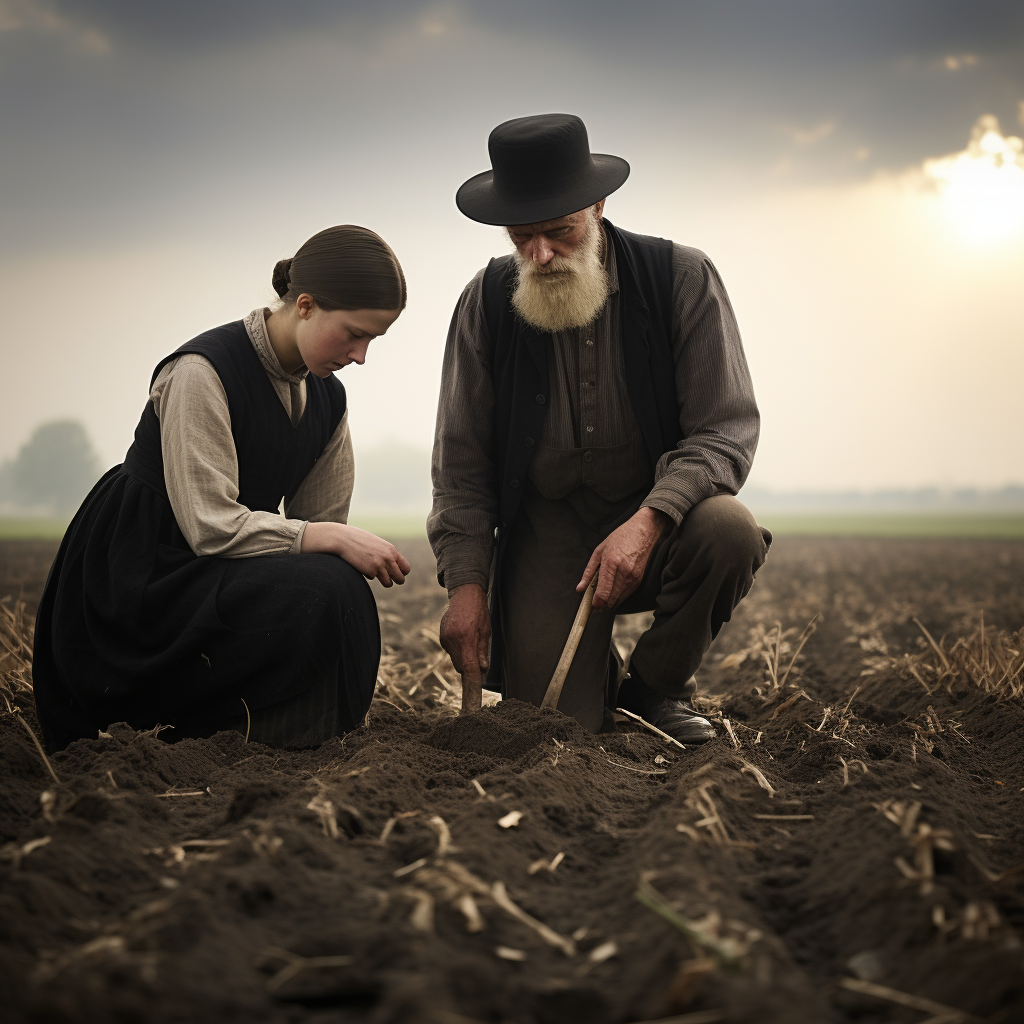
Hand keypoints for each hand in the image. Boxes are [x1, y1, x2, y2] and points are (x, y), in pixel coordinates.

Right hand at [301, 522, 410, 586]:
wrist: (343, 539)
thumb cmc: (359, 539)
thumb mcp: (377, 544)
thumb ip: (386, 553)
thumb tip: (392, 565)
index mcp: (392, 550)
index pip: (406, 567)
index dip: (402, 572)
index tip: (397, 573)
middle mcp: (388, 558)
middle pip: (400, 578)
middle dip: (396, 581)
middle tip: (391, 580)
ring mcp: (379, 566)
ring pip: (388, 583)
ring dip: (384, 582)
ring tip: (377, 575)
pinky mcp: (369, 571)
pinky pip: (372, 578)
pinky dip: (368, 574)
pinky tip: (361, 565)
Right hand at [439, 583, 489, 713]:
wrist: (464, 595)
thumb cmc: (479, 612)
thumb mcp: (486, 630)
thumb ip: (482, 651)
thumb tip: (482, 668)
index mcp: (466, 638)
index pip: (468, 667)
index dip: (472, 681)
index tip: (474, 692)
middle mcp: (453, 640)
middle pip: (460, 666)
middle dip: (469, 667)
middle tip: (479, 658)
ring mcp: (445, 639)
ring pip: (455, 660)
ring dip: (463, 657)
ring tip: (470, 641)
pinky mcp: (442, 637)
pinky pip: (451, 651)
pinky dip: (458, 650)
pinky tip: (463, 636)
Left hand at [577, 507, 670, 609]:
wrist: (643, 532)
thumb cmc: (620, 538)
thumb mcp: (599, 551)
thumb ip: (588, 572)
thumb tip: (580, 589)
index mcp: (611, 563)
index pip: (604, 592)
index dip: (596, 602)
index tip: (591, 604)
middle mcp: (623, 572)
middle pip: (611, 600)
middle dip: (601, 605)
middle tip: (593, 604)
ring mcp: (633, 577)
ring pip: (619, 600)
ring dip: (609, 602)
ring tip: (601, 598)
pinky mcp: (639, 580)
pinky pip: (626, 595)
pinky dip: (618, 597)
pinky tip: (612, 593)